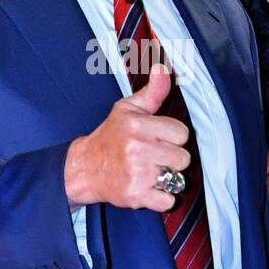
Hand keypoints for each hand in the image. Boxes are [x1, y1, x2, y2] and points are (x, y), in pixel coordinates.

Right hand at [64, 63, 189, 212]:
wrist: (84, 168)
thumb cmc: (110, 137)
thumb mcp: (128, 109)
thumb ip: (152, 91)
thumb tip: (163, 68)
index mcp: (139, 125)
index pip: (182, 133)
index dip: (172, 138)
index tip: (158, 139)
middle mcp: (138, 148)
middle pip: (183, 158)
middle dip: (171, 159)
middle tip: (153, 157)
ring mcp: (137, 173)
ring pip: (177, 178)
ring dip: (167, 178)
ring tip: (150, 172)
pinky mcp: (136, 195)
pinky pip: (168, 200)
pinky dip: (161, 198)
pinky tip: (148, 188)